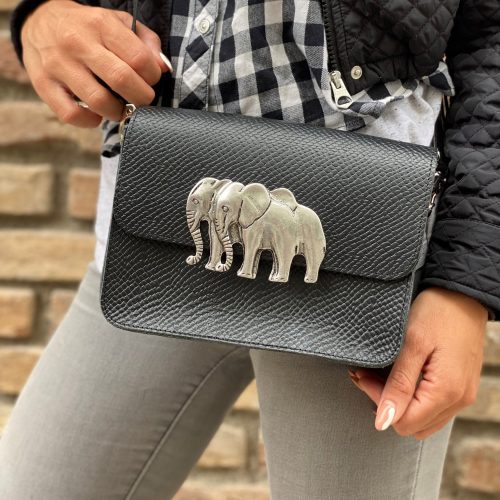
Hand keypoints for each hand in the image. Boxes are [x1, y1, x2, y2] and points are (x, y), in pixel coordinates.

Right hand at [20, 0, 171, 126]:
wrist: (40, 21)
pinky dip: (90, 121)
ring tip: (122, 108)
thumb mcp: (118, 22)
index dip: (152, 76)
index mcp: (101, 25)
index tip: (150, 80)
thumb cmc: (89, 28)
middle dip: (141, 98)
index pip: (139, 58)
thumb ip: (145, 42)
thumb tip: (162, 68)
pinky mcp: (44, 85)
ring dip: (119, 112)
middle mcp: (78, 43)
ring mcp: (59, 65)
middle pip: (122, 80)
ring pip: (98, 101)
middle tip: (142, 99)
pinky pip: (71, 114)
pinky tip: (97, 115)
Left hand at [348, 287, 487, 439]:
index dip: (379, 403)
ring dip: (398, 402)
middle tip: (368, 374)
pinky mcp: (460, 386)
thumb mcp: (412, 344)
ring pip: (423, 419)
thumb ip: (398, 386)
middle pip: (413, 425)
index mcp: (446, 392)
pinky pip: (433, 407)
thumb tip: (383, 422)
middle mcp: (458, 400)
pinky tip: (400, 377)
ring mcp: (462, 395)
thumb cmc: (438, 312)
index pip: (403, 422)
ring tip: (381, 375)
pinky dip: (413, 398)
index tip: (364, 375)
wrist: (463, 293)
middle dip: (386, 404)